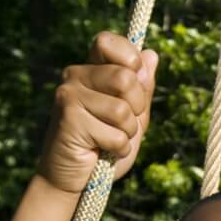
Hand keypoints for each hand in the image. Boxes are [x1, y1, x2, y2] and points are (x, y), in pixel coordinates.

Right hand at [38, 32, 157, 193]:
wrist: (74, 179)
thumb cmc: (105, 145)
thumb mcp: (133, 116)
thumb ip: (142, 89)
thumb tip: (151, 54)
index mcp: (91, 69)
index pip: (108, 42)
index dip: (131, 60)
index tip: (135, 81)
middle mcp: (75, 75)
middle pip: (126, 78)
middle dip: (137, 108)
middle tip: (124, 124)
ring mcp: (68, 95)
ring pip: (122, 109)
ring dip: (127, 133)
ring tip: (111, 139)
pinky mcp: (68, 119)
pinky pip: (115, 134)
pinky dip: (119, 149)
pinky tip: (102, 151)